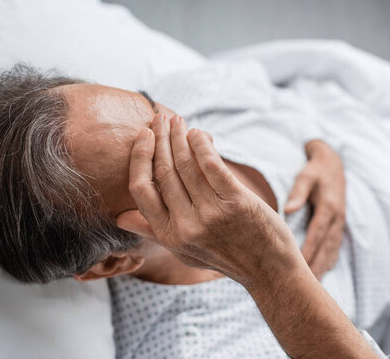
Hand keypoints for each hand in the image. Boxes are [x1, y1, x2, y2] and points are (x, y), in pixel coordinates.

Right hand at [121, 113, 300, 286]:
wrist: (269, 270)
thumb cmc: (225, 256)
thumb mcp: (184, 252)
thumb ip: (153, 232)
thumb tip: (121, 217)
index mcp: (169, 236)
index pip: (142, 190)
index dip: (139, 158)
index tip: (143, 136)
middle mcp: (187, 226)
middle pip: (164, 171)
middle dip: (159, 139)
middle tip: (159, 118)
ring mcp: (212, 214)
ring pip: (186, 165)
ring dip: (179, 137)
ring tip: (177, 121)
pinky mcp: (236, 202)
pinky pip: (212, 165)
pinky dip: (202, 144)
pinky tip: (198, 133)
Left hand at [284, 140, 345, 279]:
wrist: (333, 163)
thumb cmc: (315, 170)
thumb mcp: (306, 176)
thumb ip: (298, 192)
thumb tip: (288, 210)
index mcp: (328, 208)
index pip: (316, 236)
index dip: (307, 253)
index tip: (296, 269)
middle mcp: (336, 219)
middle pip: (325, 250)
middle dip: (315, 269)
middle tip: (302, 289)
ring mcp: (339, 224)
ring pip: (331, 252)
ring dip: (321, 269)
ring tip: (309, 289)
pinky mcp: (337, 227)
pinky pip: (333, 249)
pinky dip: (326, 262)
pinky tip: (318, 275)